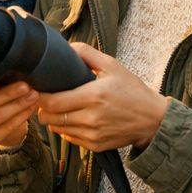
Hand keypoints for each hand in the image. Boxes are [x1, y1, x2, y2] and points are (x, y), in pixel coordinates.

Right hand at [0, 74, 37, 149]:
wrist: (3, 116)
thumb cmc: (1, 89)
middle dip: (7, 95)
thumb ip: (2, 73)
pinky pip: (5, 129)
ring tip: (33, 96)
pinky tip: (31, 108)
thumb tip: (20, 65)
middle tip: (26, 87)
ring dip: (17, 106)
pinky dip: (20, 117)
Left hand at [34, 44, 167, 151]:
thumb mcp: (112, 66)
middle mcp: (92, 118)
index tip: (38, 89)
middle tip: (45, 99)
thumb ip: (87, 53)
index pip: (53, 102)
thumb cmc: (132, 90)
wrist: (152, 119)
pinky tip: (73, 118)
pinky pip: (69, 139)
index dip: (40, 97)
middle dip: (43, 108)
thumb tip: (66, 47)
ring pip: (57, 130)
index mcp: (94, 96)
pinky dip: (66, 129)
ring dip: (53, 120)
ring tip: (59, 108)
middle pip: (50, 118)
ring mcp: (93, 134)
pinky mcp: (95, 146)